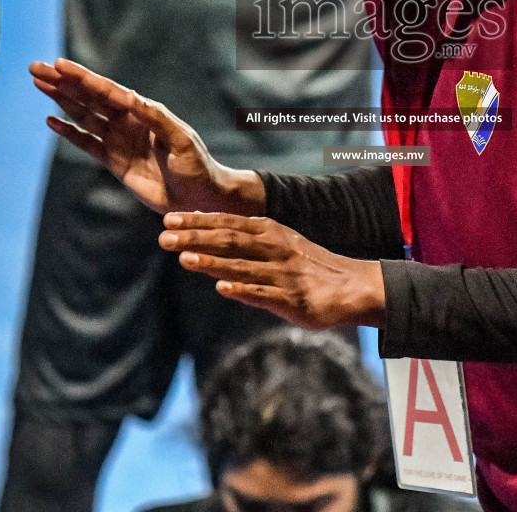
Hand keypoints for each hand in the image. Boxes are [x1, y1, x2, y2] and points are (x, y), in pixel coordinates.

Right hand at [31, 59, 264, 215]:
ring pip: (84, 115)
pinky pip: (87, 143)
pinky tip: (51, 120)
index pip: (107, 90)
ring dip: (61, 100)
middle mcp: (128, 121)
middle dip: (63, 82)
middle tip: (36, 68)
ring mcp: (119, 140)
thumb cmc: (196, 166)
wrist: (199, 197)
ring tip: (40, 84)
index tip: (60, 65)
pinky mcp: (114, 161)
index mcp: (144, 112)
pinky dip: (69, 132)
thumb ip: (157, 119)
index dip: (83, 78)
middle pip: (89, 97)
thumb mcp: (180, 140)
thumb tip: (133, 99)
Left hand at [159, 211, 386, 329]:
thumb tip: (204, 234)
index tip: (168, 219)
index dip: (196, 221)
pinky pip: (263, 293)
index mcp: (270, 231)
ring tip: (184, 259)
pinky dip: (242, 289)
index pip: (227, 222)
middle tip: (164, 237)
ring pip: (241, 265)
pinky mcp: (291, 298)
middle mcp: (274, 247)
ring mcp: (282, 273)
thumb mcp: (278, 244)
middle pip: (229, 240)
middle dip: (195, 238)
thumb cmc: (308, 266)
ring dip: (212, 262)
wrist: (352, 287)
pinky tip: (222, 288)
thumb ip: (244, 240)